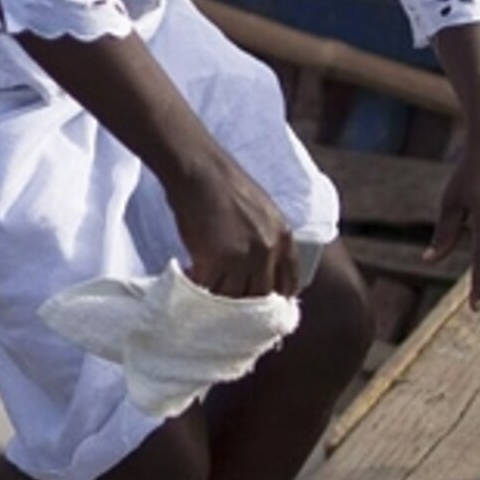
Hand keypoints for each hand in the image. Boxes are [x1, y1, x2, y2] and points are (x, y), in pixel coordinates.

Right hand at [166, 156, 298, 300]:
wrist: (201, 171)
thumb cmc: (226, 185)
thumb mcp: (264, 213)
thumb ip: (268, 241)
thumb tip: (260, 270)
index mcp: (284, 238)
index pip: (289, 284)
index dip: (276, 300)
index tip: (262, 308)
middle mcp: (268, 250)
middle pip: (261, 296)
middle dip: (245, 306)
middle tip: (229, 308)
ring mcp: (242, 256)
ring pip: (233, 296)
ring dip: (218, 298)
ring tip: (205, 293)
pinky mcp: (215, 259)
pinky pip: (209, 287)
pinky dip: (198, 288)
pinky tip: (190, 278)